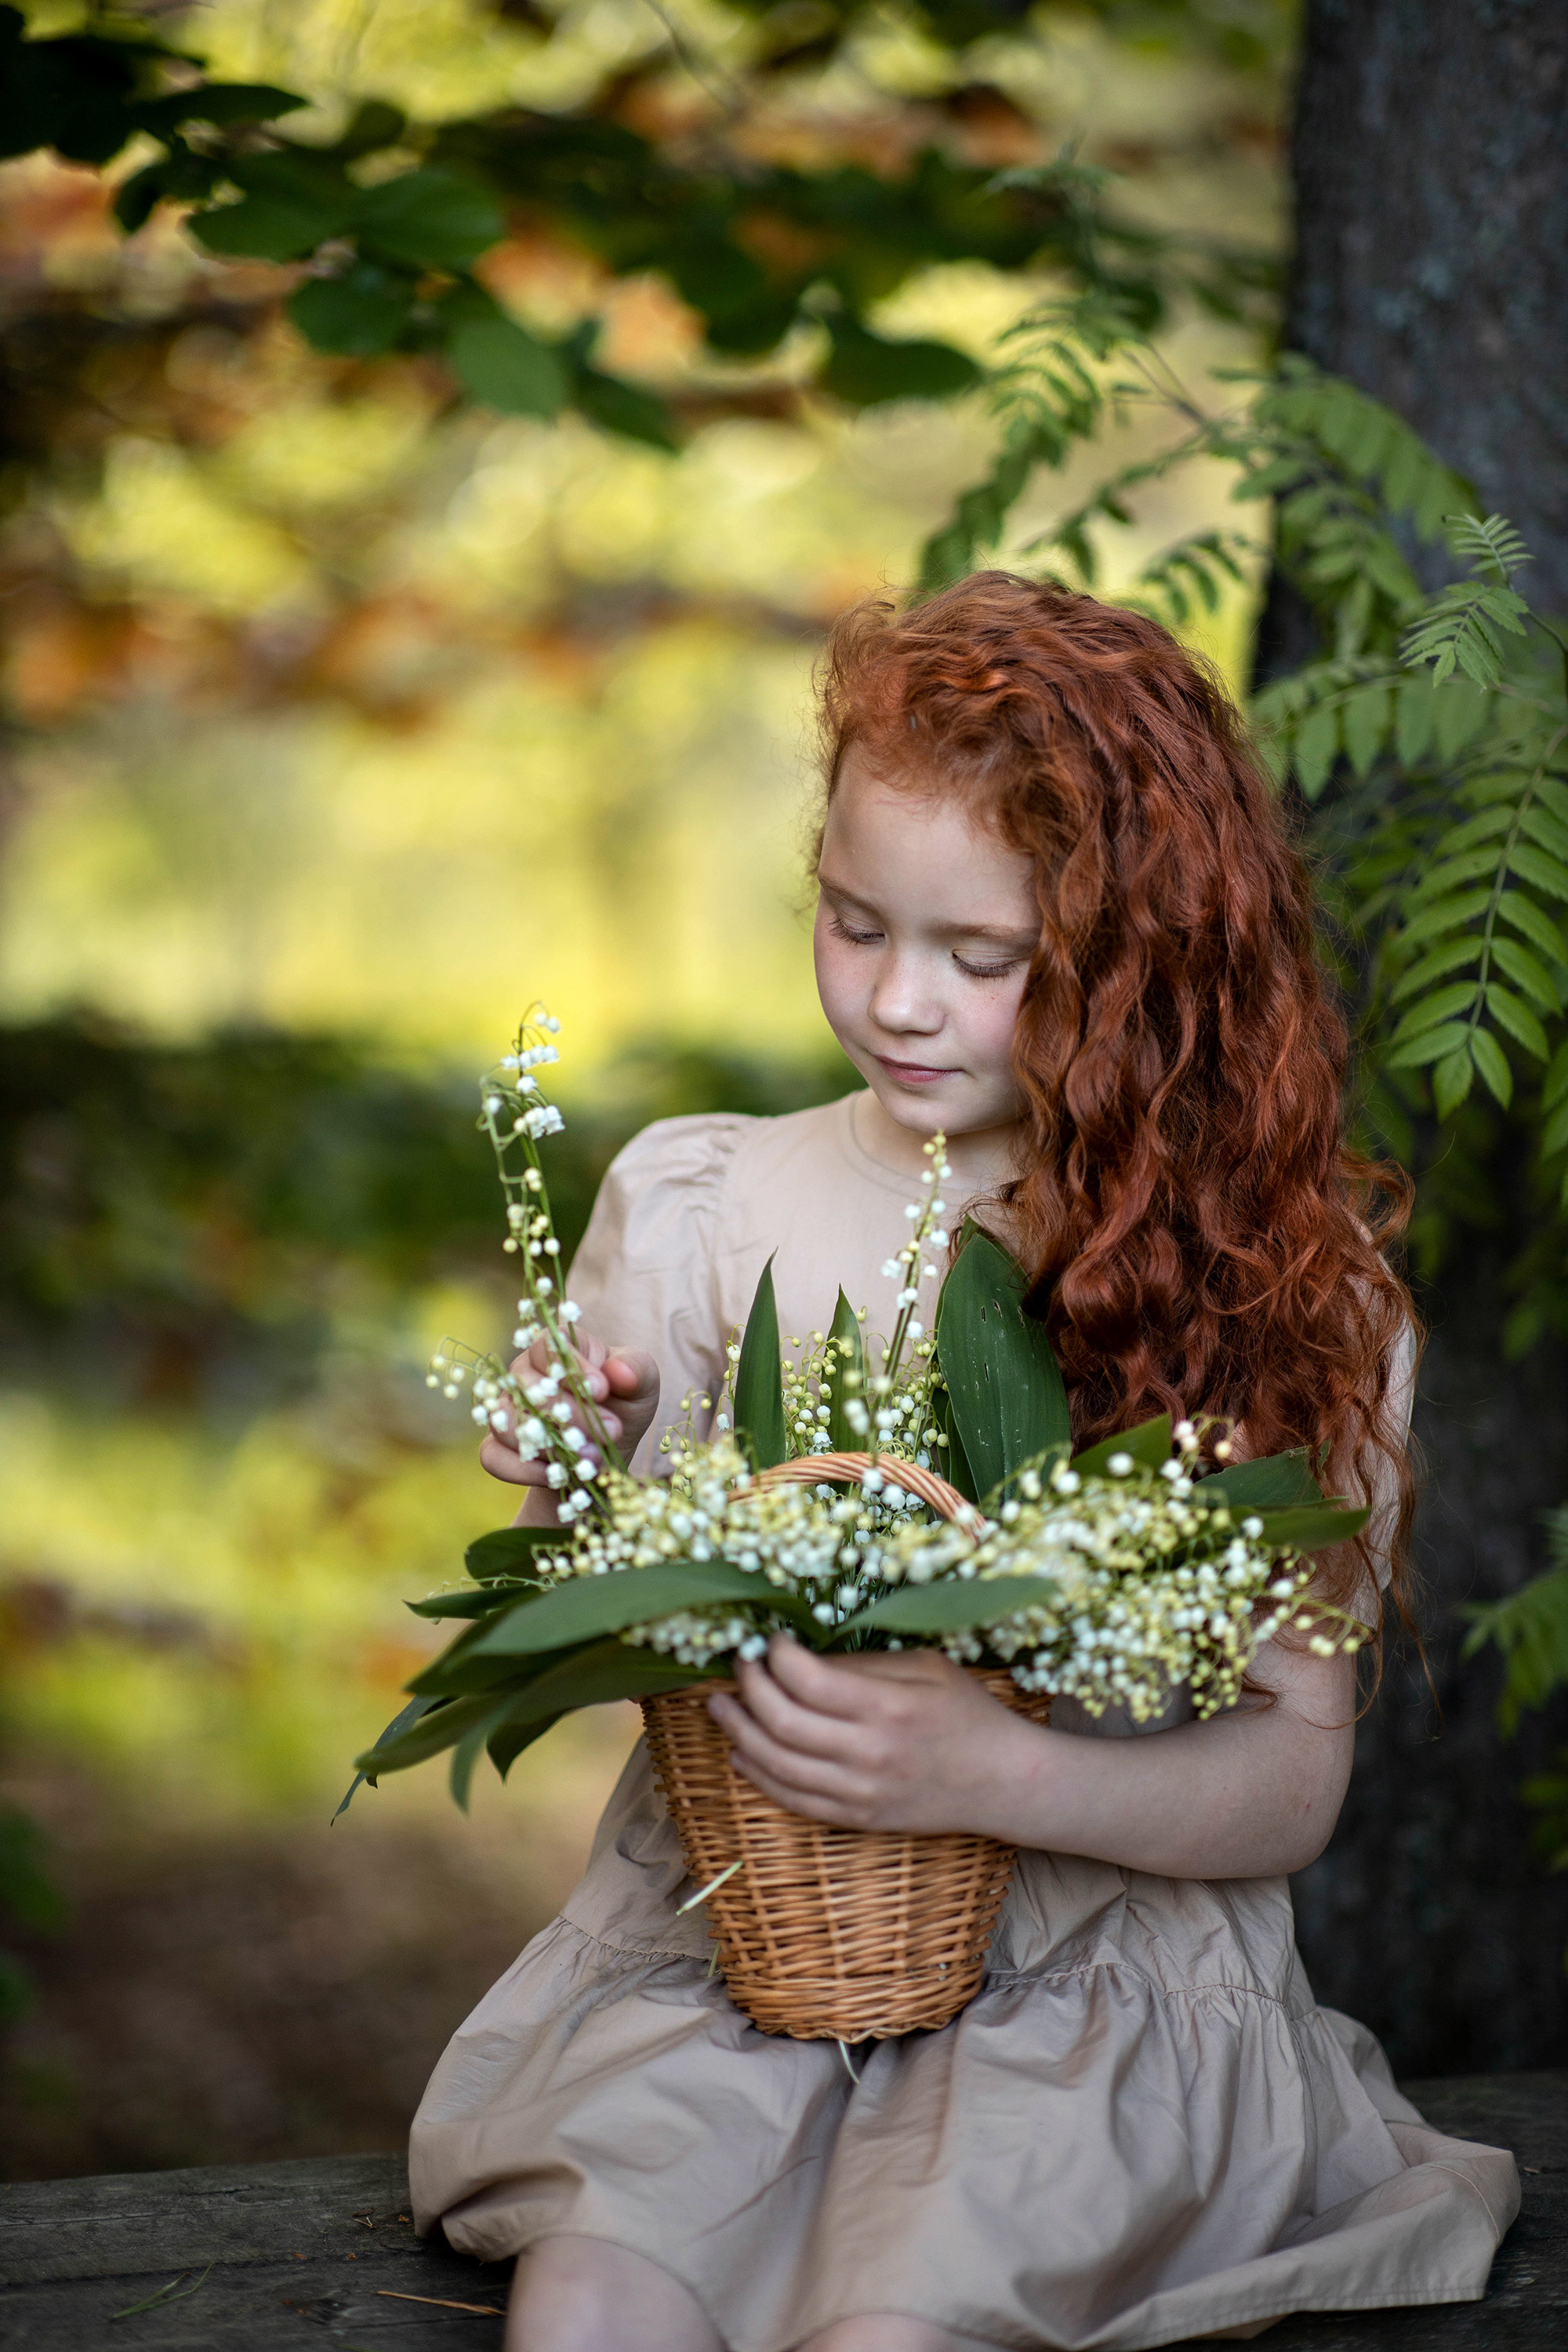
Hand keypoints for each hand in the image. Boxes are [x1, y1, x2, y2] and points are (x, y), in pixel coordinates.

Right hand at [478, 1330, 658, 1497]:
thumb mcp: (642, 1386)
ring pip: (506, 1421)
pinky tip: (558, 1475)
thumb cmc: (623, 1405)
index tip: (602, 1390)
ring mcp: (506, 1409)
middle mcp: (524, 1373)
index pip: (549, 1345)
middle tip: (610, 1431)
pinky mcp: (498, 1446)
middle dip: (571, 1414)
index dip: (572, 1367)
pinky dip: (524, 1469)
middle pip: (527, 1385)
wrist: (605, 1453)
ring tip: (592, 1458)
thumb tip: (618, 1371)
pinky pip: (493, 1456)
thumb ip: (636, 1370)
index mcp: (558, 1348)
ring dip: (550, 1444)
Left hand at [708, 1637, 1037, 1835]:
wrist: (1002, 1781)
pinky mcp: (859, 1818)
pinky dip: (760, 1777)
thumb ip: (863, 1664)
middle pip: (783, 1723)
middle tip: (739, 1666)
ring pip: (778, 1765)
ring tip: (720, 1706)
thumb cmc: (967, 1713)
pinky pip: (795, 1801)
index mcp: (889, 1707)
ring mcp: (861, 1792)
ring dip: (740, 1732)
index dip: (776, 1657)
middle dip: (749, 1688)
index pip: (809, 1681)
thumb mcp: (926, 1667)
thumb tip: (802, 1660)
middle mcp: (870, 1753)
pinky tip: (741, 1753)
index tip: (768, 1640)